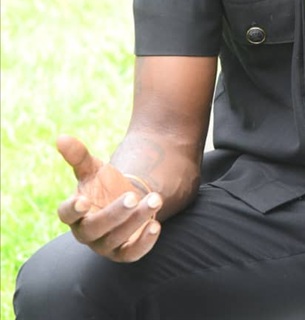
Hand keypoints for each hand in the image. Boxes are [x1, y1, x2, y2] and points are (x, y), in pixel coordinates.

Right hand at [56, 135, 162, 261]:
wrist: (128, 200)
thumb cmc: (104, 185)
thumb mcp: (93, 168)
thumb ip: (78, 155)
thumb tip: (61, 137)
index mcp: (75, 212)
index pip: (66, 215)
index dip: (72, 209)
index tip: (83, 200)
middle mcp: (87, 233)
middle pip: (94, 229)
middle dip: (114, 214)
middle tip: (132, 196)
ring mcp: (105, 245)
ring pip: (116, 239)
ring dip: (136, 221)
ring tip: (154, 199)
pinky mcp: (124, 252)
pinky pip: (132, 254)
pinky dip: (144, 243)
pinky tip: (156, 225)